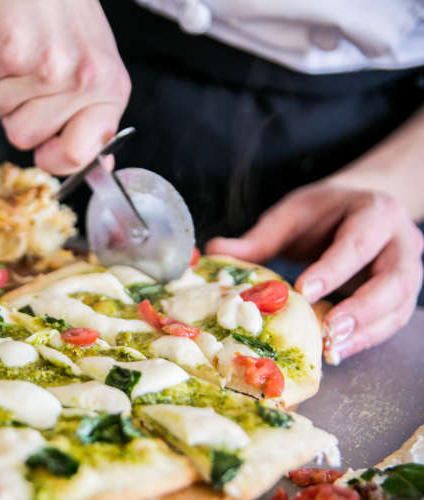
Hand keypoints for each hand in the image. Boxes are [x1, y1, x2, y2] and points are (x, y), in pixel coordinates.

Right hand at [0, 0, 130, 174]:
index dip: (53, 159)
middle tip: (30, 75)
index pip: (78, 156)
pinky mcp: (9, 50)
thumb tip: (96, 166)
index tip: (45, 150)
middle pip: (23, 137)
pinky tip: (0, 40)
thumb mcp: (96, 66)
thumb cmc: (65, 12)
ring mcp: (45, 66)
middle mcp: (82, 79)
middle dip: (16, 111)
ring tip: (18, 53)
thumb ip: (94, 118)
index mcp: (109, 89)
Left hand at [206, 182, 423, 363]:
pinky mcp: (402, 295)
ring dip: (367, 331)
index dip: (334, 269)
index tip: (305, 291)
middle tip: (328, 330)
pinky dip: (367, 338)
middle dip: (362, 308)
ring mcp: (408, 268)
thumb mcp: (291, 215)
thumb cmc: (323, 213)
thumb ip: (258, 238)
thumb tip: (214, 250)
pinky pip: (393, 321)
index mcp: (374, 211)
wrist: (359, 206)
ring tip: (332, 349)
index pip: (358, 241)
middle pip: (394, 279)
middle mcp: (400, 241)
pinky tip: (338, 351)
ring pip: (399, 305)